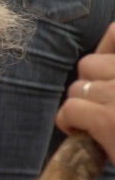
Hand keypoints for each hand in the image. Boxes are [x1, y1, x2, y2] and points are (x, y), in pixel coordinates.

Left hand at [57, 23, 114, 159]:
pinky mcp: (110, 119)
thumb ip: (114, 71)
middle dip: (90, 85)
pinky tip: (82, 134)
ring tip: (98, 123)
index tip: (105, 71)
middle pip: (89, 64)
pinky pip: (70, 109)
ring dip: (81, 106)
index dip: (106, 49)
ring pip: (77, 87)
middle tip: (104, 107)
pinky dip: (69, 123)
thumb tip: (106, 45)